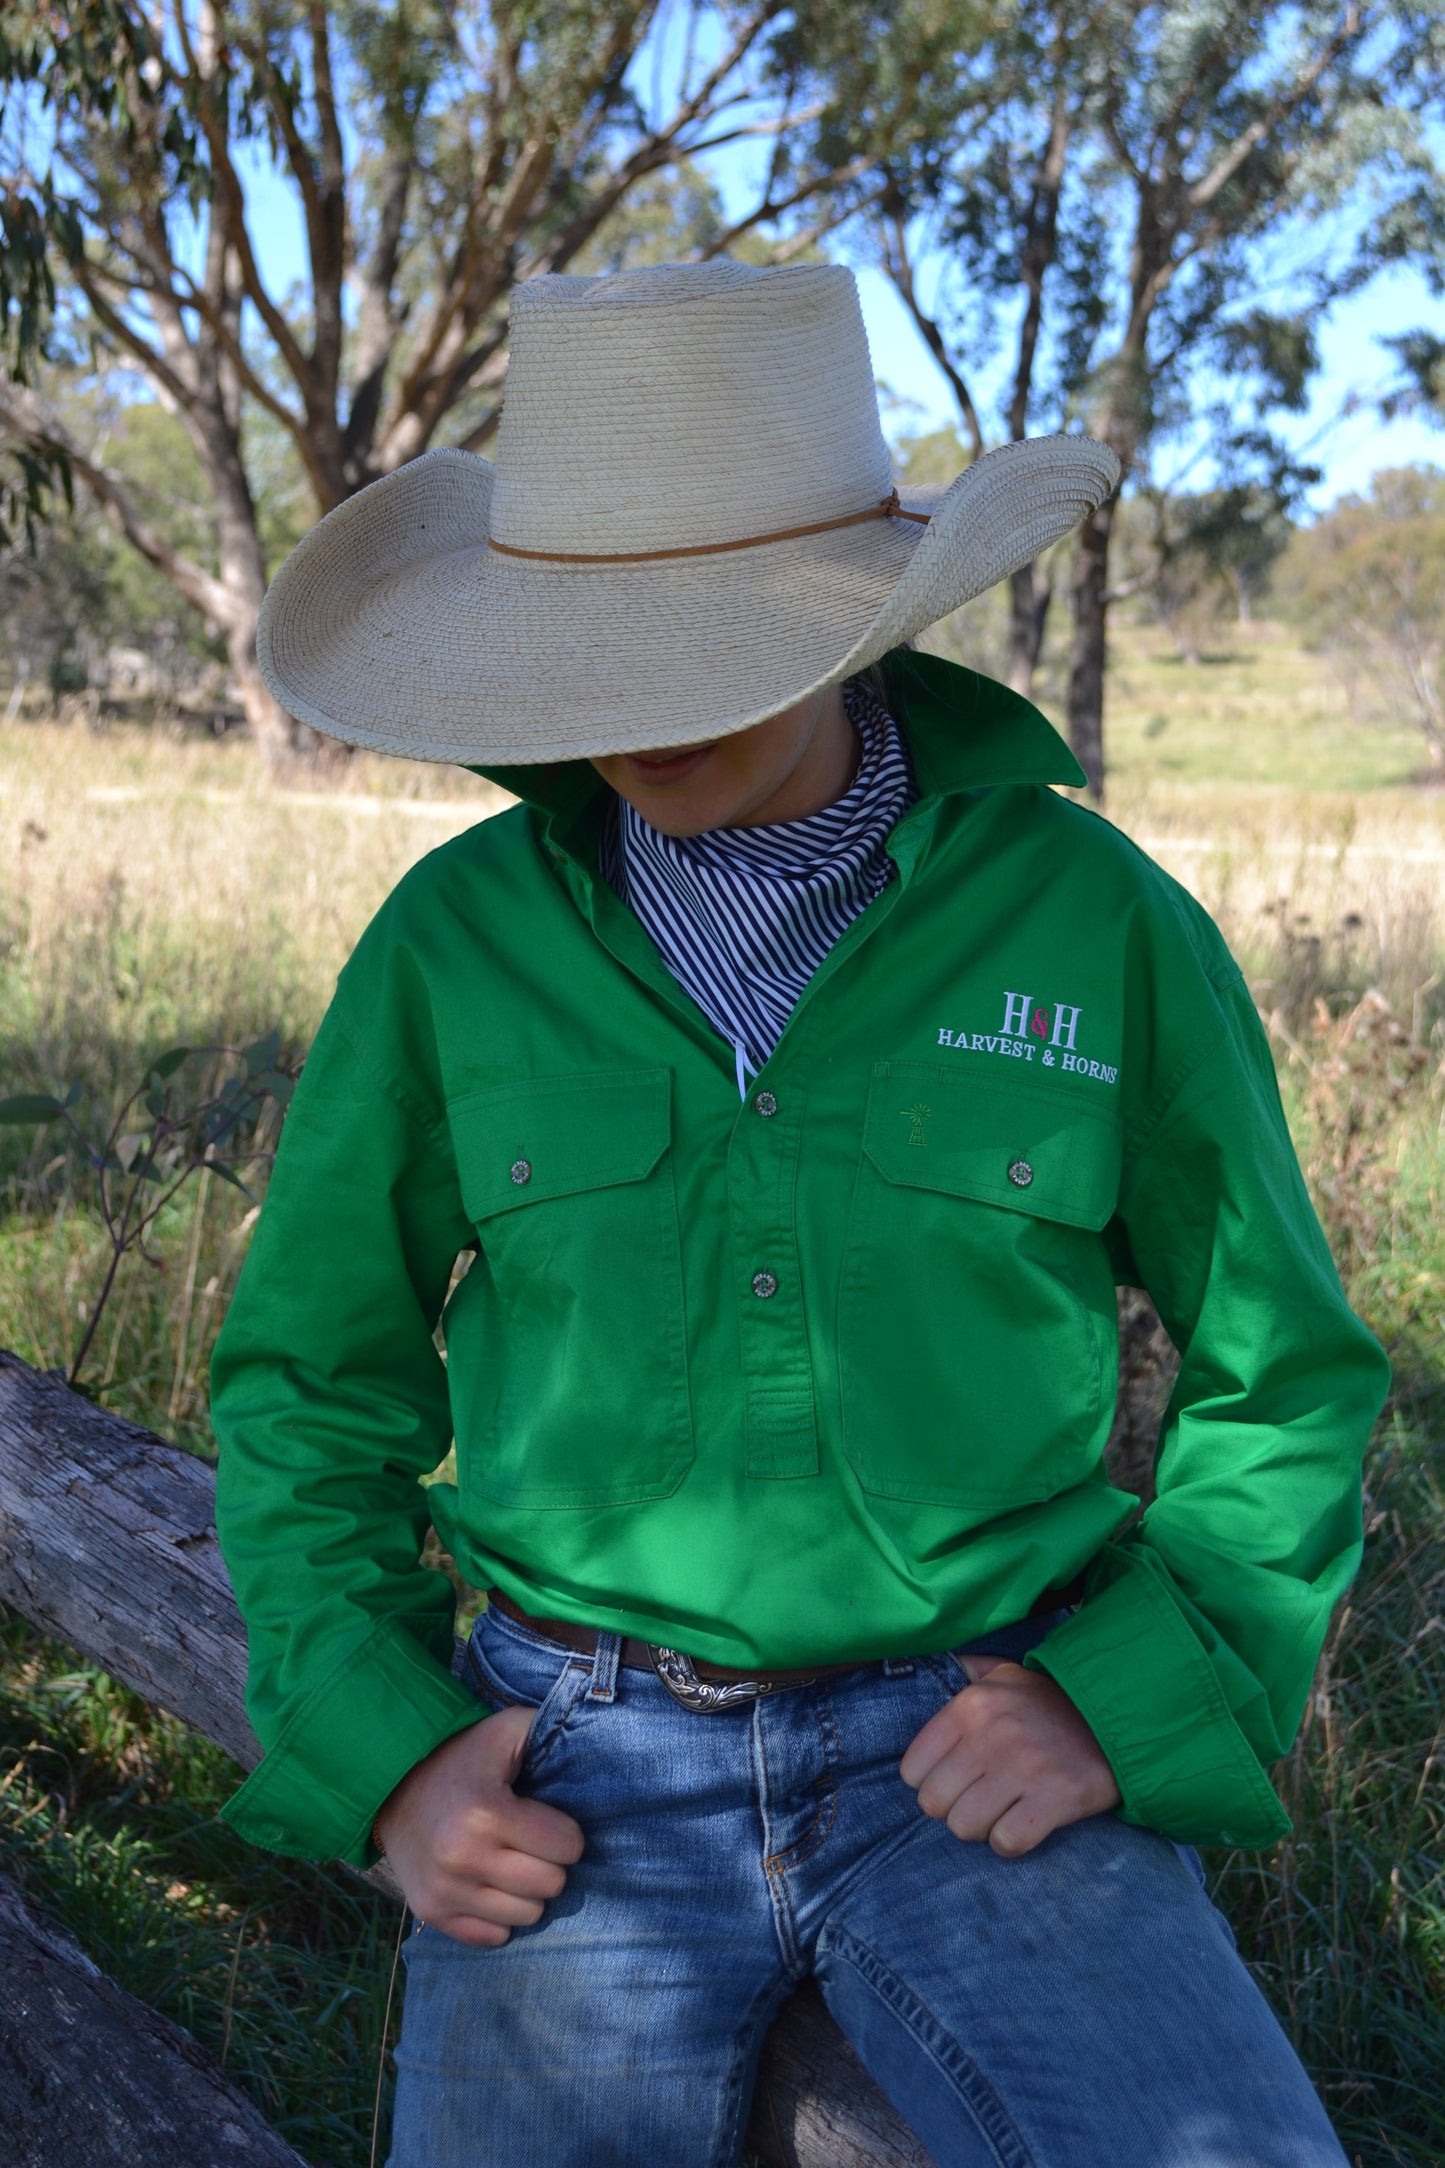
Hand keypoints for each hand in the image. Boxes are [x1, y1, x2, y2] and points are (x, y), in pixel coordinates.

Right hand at [373, 1704, 584, 1945]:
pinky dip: (499, 1914)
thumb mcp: (506, 1730)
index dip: (566, 1832)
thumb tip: (593, 1749)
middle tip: (530, 1843)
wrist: (391, 1785)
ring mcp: (444, 1890)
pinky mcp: (430, 1912)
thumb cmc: (462, 1758)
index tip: (548, 1820)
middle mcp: (463, 1858)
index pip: (568, 1847)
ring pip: (527, 1915)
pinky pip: (493, 1936)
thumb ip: (550, 1731)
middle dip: (549, 1862)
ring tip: (509, 1862)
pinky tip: (489, 1884)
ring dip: (526, 1891)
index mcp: (486, 1813)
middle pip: (550, 1885)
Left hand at [900, 1655, 1120, 1857]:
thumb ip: (969, 1671)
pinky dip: (1010, 1842)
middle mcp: (991, 1734)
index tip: (952, 1781)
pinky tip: (1022, 1826)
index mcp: (971, 1705)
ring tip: (999, 1812)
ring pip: (964, 1827)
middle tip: (977, 1801)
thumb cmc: (1052, 1702)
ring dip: (980, 1828)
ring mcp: (1024, 1768)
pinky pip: (1007, 1842)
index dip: (928, 1782)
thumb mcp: (1005, 1674)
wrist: (1119, 1715)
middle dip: (952, 1809)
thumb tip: (941, 1665)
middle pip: (934, 1803)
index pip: (913, 1768)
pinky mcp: (1056, 1798)